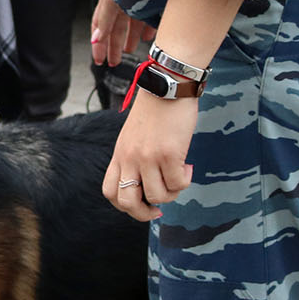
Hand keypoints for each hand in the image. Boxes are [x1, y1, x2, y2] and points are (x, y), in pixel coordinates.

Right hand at [90, 0, 153, 65]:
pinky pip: (151, 16)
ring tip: (130, 50)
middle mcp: (122, 0)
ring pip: (133, 23)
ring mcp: (138, 0)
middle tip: (114, 61)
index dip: (99, 44)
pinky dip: (149, 28)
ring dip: (131, 38)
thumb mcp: (112, 0)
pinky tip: (147, 37)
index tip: (99, 59)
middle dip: (114, 46)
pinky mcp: (155, 0)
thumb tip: (96, 38)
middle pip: (116, 28)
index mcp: (109, 0)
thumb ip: (104, 19)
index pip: (100, 25)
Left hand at [101, 88, 198, 220]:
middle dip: (144, 213)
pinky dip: (186, 180)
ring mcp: (148, 157)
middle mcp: (130, 158)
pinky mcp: (168, 153)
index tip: (143, 204)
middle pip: (127, 202)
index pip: (110, 192)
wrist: (168, 86)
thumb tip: (147, 185)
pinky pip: (178, 184)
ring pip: (157, 197)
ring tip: (179, 176)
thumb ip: (134, 158)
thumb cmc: (155, 111)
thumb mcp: (134, 136)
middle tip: (160, 209)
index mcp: (119, 155)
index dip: (125, 206)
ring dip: (172, 193)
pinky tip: (188, 166)